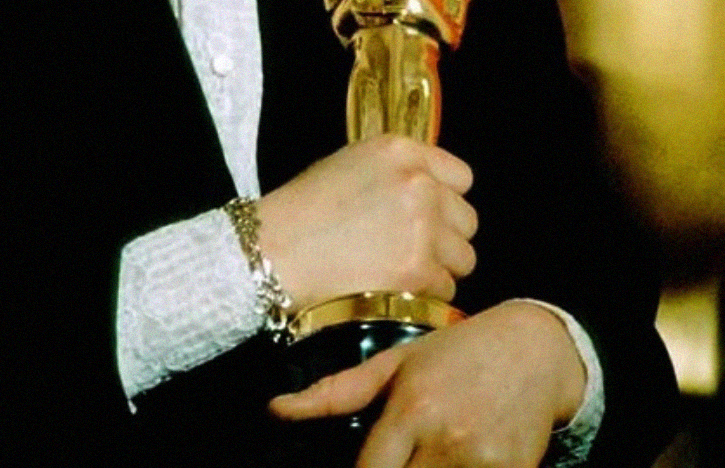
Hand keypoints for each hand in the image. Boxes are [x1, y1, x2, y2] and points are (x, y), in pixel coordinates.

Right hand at [257, 134, 475, 309]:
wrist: (277, 251)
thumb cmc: (305, 209)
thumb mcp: (352, 163)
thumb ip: (399, 171)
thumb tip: (433, 190)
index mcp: (401, 151)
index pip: (462, 177)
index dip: (446, 199)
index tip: (431, 214)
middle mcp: (419, 184)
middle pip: (467, 219)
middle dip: (446, 237)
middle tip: (413, 248)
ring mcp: (422, 227)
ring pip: (463, 258)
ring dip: (439, 268)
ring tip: (402, 271)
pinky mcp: (417, 270)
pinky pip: (446, 289)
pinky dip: (425, 295)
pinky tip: (395, 289)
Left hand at [270, 301, 586, 467]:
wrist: (533, 351)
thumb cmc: (456, 353)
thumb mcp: (397, 362)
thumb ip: (336, 392)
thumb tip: (274, 409)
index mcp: (410, 408)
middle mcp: (445, 438)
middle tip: (394, 463)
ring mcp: (482, 462)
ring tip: (419, 461)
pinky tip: (446, 465)